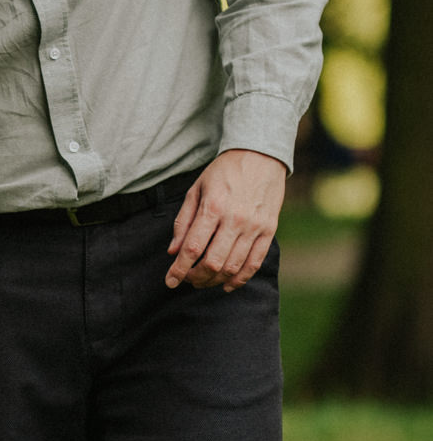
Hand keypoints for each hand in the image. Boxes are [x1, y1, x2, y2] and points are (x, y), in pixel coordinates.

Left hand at [166, 150, 286, 292]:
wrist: (260, 155)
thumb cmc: (223, 172)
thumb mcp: (196, 189)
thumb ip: (183, 221)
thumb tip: (173, 251)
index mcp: (213, 207)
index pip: (193, 247)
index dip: (179, 269)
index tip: (170, 281)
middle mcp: (235, 219)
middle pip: (213, 262)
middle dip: (196, 277)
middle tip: (187, 280)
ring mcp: (255, 226)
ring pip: (233, 266)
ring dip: (215, 280)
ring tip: (203, 281)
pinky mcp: (269, 231)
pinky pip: (254, 263)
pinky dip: (240, 279)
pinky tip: (226, 285)